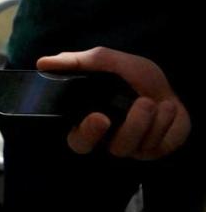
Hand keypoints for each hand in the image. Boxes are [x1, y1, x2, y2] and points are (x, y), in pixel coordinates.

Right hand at [37, 47, 190, 159]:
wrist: (168, 83)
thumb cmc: (131, 75)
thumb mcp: (105, 61)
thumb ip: (75, 62)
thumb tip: (42, 63)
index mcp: (89, 122)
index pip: (79, 141)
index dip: (88, 134)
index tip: (100, 117)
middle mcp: (109, 140)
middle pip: (114, 150)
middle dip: (130, 127)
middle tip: (143, 103)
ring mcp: (133, 148)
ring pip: (137, 146)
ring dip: (150, 120)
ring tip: (155, 100)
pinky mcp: (156, 150)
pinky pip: (161, 145)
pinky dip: (168, 122)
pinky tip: (168, 107)